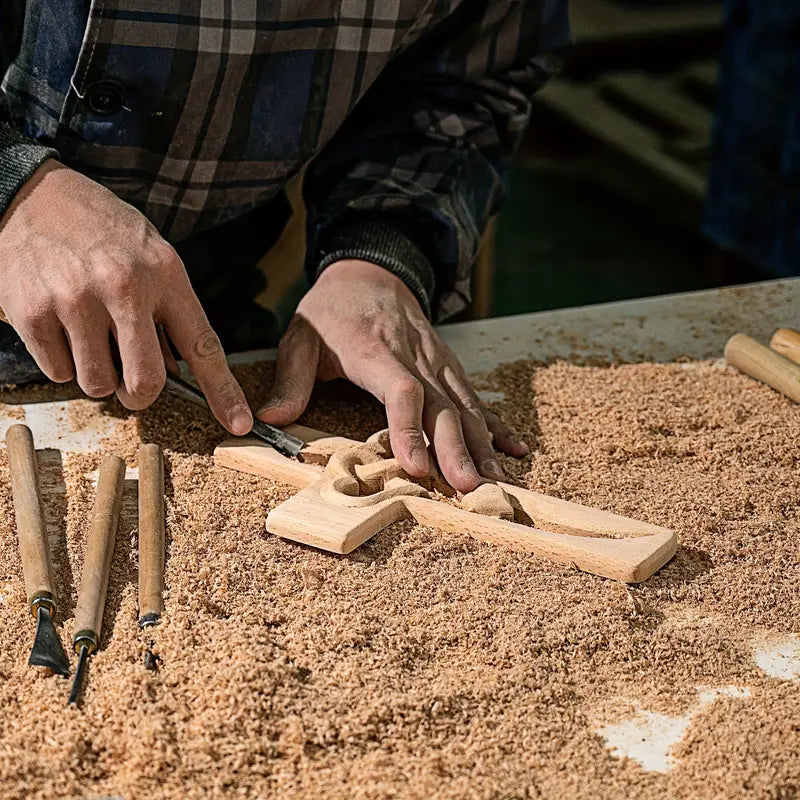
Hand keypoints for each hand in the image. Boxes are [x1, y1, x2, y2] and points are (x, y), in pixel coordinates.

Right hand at [0, 160, 251, 433]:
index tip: (239, 425)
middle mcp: (124, 288)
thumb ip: (169, 310)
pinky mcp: (33, 312)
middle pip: (147, 382)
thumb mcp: (152, 254)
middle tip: (132, 385)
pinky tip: (62, 327)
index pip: (203, 346)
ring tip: (91, 338)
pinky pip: (58, 373)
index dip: (223, 392)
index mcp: (165, 274)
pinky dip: (62, 363)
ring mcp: (76, 301)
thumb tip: (179, 371)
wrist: (32, 196)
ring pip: (98, 385)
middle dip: (140, 395)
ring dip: (98, 377)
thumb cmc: (102, 230)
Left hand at [257, 259, 527, 492]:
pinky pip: (475, 395)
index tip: (416, 466)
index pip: (400, 389)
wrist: (370, 269)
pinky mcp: (448, 364)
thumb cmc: (331, 310)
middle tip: (469, 487)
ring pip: (465, 403)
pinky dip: (494, 423)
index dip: (409, 428)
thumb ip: (290, 379)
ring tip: (493, 481)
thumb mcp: (300, 336)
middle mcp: (413, 355)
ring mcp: (437, 359)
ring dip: (481, 443)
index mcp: (374, 350)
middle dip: (457, 448)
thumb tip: (269, 420)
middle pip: (442, 404)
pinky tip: (513, 447)